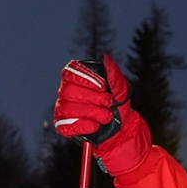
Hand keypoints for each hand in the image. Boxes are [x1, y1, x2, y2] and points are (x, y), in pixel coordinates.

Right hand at [53, 54, 151, 175]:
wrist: (122, 129)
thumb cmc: (118, 105)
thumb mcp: (120, 88)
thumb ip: (113, 73)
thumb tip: (105, 58)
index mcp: (77, 79)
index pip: (69, 71)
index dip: (85, 78)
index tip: (102, 86)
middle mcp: (67, 93)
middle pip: (69, 90)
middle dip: (92, 98)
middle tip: (109, 103)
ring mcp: (64, 109)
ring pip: (68, 108)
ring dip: (92, 113)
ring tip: (107, 116)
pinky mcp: (65, 126)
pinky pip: (66, 125)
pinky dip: (83, 126)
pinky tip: (96, 126)